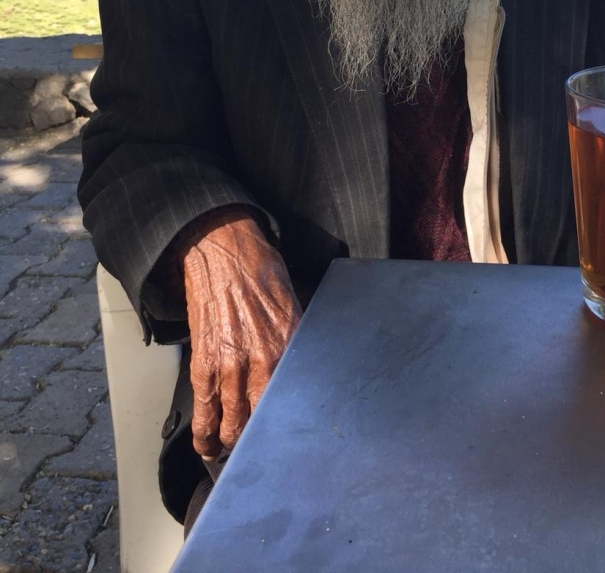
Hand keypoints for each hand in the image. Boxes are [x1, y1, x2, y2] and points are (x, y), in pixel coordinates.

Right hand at [180, 208, 300, 457]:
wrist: (221, 249)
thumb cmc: (259, 271)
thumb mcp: (292, 303)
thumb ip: (296, 339)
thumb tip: (301, 368)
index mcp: (290, 345)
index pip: (295, 402)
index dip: (292, 427)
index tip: (291, 441)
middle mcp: (263, 361)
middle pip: (265, 421)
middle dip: (262, 442)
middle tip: (262, 453)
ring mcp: (230, 366)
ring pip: (234, 425)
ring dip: (233, 445)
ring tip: (234, 456)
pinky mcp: (202, 364)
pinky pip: (204, 413)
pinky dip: (205, 435)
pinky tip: (208, 447)